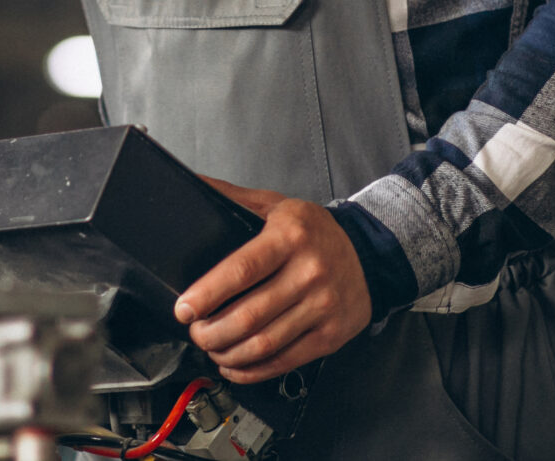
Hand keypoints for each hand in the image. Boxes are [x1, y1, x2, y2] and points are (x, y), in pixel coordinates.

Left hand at [174, 176, 371, 383]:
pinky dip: (253, 370)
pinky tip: (234, 365)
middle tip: (195, 332)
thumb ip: (232, 198)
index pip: (242, 270)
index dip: (207, 294)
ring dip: (228, 353)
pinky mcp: (330, 335)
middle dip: (211, 331)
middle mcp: (309, 272)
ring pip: (265, 343)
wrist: (369, 254)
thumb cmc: (314, 231)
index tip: (185, 309)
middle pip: (250, 315)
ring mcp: (322, 306)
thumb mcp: (276, 205)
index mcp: (290, 236)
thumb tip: (191, 183)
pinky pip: (285, 360)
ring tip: (211, 347)